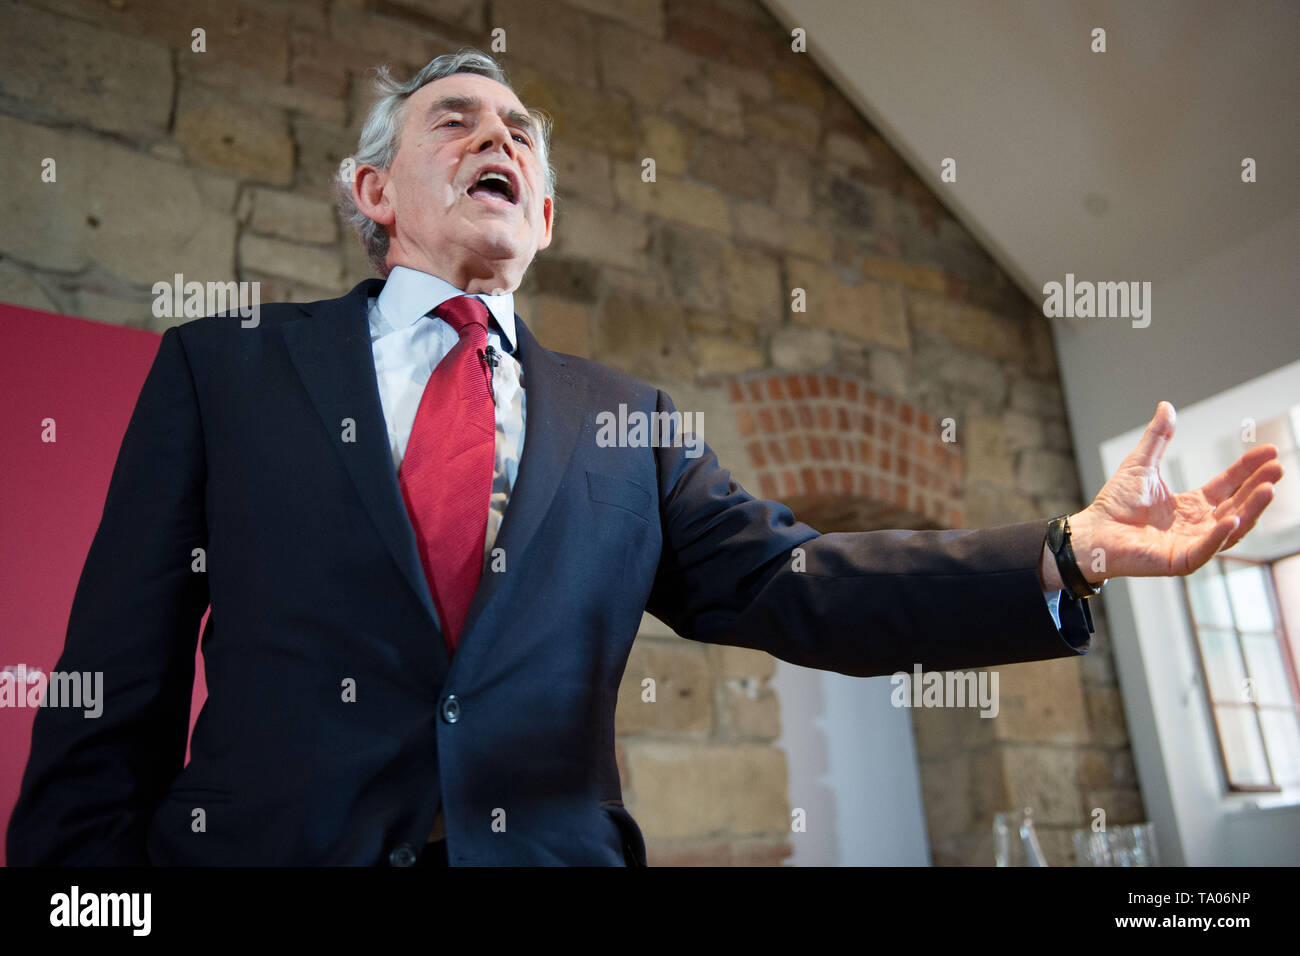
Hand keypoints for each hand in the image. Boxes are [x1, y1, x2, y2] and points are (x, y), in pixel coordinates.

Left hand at [1064, 402, 1282, 581]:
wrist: (1093, 531)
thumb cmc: (1115, 503)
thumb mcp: (1142, 464)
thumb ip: (1158, 438)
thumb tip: (1167, 406)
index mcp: (1192, 505)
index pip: (1228, 485)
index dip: (1248, 469)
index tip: (1270, 452)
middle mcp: (1198, 525)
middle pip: (1237, 505)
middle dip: (1258, 487)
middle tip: (1278, 467)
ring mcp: (1192, 544)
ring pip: (1231, 528)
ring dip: (1251, 509)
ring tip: (1268, 488)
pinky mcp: (1180, 560)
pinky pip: (1206, 549)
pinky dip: (1220, 535)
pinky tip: (1233, 518)